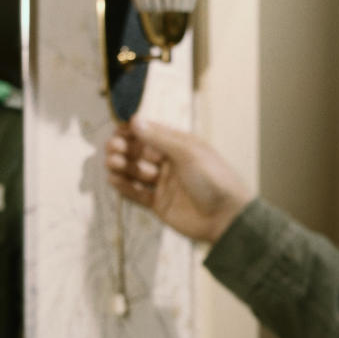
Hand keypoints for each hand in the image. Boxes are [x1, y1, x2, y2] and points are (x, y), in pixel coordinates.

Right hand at [105, 118, 251, 244]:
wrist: (226, 217)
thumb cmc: (213, 179)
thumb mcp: (187, 153)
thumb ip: (159, 138)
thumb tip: (134, 120)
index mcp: (180, 146)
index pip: (150, 134)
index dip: (132, 131)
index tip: (117, 129)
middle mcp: (170, 163)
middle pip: (140, 152)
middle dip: (125, 149)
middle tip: (113, 147)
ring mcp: (164, 184)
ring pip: (136, 172)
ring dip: (122, 166)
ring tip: (112, 163)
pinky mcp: (159, 204)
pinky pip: (137, 194)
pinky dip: (125, 187)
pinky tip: (114, 179)